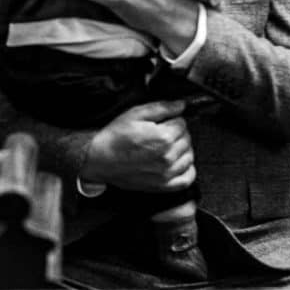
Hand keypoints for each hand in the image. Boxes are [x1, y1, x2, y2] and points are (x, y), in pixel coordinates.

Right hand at [80, 100, 194, 192]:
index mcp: (163, 137)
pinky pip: (187, 178)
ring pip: (190, 156)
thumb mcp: (134, 114)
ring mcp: (167, 173)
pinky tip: (176, 162)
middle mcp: (168, 156)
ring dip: (182, 149)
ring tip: (166, 146)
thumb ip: (161, 107)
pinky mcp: (163, 185)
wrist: (100, 159)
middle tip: (160, 132)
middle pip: (187, 139)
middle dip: (177, 133)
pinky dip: (187, 169)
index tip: (162, 121)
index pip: (182, 123)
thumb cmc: (114, 137)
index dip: (172, 119)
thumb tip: (180, 105)